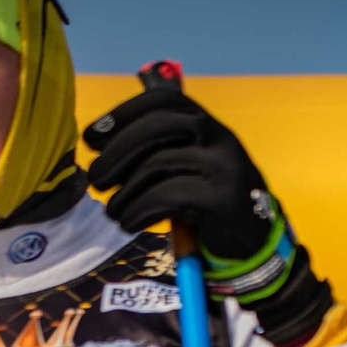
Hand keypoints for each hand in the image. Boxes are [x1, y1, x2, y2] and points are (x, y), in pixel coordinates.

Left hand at [85, 71, 334, 346]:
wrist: (255, 243)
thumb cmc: (212, 203)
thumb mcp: (189, 166)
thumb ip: (160, 146)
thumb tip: (107, 133)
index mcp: (210, 124)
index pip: (163, 102)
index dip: (123, 113)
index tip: (91, 137)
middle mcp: (221, 138)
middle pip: (158, 126)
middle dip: (118, 151)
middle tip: (96, 180)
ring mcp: (226, 166)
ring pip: (159, 163)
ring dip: (126, 192)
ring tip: (113, 212)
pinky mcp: (224, 198)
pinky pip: (169, 196)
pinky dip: (140, 210)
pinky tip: (130, 223)